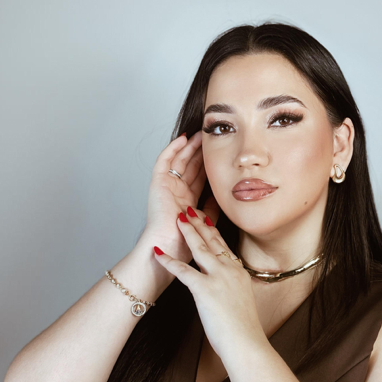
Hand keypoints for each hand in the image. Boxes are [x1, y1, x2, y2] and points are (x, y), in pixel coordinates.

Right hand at [139, 130, 219, 265]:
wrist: (170, 247)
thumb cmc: (185, 242)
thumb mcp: (206, 221)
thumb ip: (213, 207)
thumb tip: (224, 194)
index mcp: (187, 202)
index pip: (199, 178)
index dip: (208, 165)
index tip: (220, 153)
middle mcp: (176, 192)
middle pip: (190, 166)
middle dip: (200, 152)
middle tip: (212, 138)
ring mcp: (166, 187)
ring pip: (179, 161)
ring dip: (189, 147)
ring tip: (200, 133)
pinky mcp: (158, 184)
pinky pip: (164, 161)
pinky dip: (173, 148)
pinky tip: (183, 138)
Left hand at [151, 205, 266, 360]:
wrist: (246, 342)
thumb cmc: (243, 328)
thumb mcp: (242, 300)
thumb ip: (233, 288)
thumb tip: (226, 287)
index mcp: (239, 272)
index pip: (223, 245)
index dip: (212, 230)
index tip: (205, 218)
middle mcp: (230, 270)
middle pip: (212, 241)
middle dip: (199, 223)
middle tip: (189, 209)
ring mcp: (218, 278)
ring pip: (200, 248)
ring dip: (187, 232)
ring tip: (177, 218)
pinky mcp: (205, 290)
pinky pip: (183, 271)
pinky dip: (169, 261)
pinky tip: (158, 253)